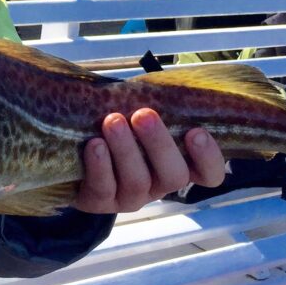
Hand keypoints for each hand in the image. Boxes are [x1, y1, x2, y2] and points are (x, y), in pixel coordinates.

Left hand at [74, 109, 224, 213]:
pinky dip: (100, 165)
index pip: (209, 174)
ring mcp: (131, 197)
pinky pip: (104, 188)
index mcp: (177, 164)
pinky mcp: (100, 201)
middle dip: (160, 144)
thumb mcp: (140, 117)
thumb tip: (163, 82)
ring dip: (126, 149)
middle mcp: (159, 185)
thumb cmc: (118, 127)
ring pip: (138, 181)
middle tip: (144, 115)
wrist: (76, 152)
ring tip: (113, 121)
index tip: (197, 132)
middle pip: (174, 176)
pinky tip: (95, 144)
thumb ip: (154, 106)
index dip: (209, 158)